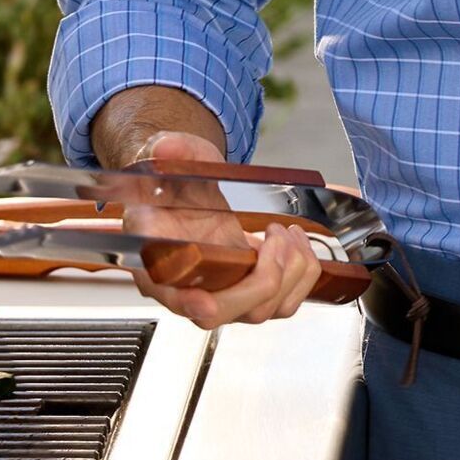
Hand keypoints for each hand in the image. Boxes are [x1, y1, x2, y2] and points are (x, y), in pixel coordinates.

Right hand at [112, 126, 325, 328]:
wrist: (183, 196)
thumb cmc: (171, 186)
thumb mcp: (171, 160)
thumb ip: (171, 151)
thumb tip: (167, 146)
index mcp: (156, 259)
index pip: (167, 294)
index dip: (186, 302)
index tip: (204, 301)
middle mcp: (187, 286)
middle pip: (222, 312)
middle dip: (260, 278)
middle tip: (271, 237)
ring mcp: (221, 293)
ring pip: (261, 310)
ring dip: (288, 271)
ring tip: (283, 231)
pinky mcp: (249, 290)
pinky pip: (285, 301)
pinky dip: (302, 273)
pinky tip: (293, 241)